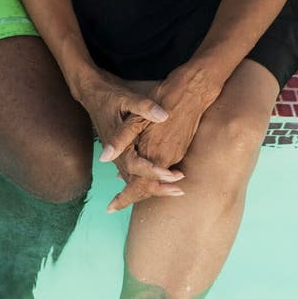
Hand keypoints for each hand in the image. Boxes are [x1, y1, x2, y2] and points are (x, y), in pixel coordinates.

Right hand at [75, 68, 175, 183]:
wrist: (93, 94)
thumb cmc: (110, 96)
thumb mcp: (127, 99)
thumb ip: (144, 107)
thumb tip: (164, 115)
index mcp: (118, 144)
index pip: (135, 166)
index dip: (153, 172)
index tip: (170, 174)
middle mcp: (117, 155)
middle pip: (135, 181)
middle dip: (157, 188)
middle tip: (179, 191)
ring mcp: (118, 156)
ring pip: (134, 180)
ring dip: (154, 187)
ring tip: (177, 190)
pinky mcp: (122, 154)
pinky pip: (133, 174)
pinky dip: (148, 180)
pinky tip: (163, 179)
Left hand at [107, 62, 222, 211]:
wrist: (193, 90)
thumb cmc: (162, 99)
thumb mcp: (136, 117)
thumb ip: (121, 139)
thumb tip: (104, 158)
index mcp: (153, 154)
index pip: (137, 186)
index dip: (124, 198)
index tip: (110, 208)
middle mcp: (166, 159)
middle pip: (148, 187)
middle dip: (132, 197)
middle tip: (116, 204)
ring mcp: (176, 153)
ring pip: (157, 179)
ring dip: (143, 186)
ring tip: (127, 191)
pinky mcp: (181, 147)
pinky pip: (165, 168)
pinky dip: (153, 174)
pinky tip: (145, 170)